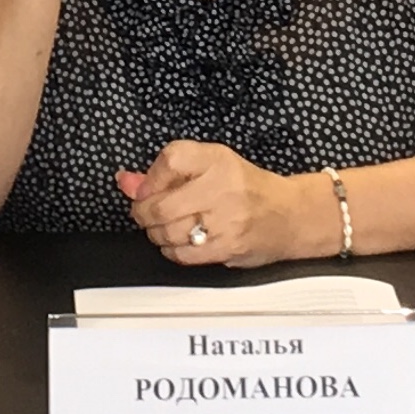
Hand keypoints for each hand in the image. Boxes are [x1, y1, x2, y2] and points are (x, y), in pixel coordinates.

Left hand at [119, 142, 325, 269]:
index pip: (170, 160)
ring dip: (155, 233)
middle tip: (144, 212)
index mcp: (217, 159)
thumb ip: (166, 172)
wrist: (288, 215)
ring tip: (163, 227)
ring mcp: (225, 220)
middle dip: (143, 212)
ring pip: (168, 232)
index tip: (143, 186)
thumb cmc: (246, 187)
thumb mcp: (211, 164)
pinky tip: (178, 242)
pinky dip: (171, 250)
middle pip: (161, 204)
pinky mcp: (227, 248)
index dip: (149, 178)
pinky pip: (183, 254)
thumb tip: (125, 181)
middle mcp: (221, 187)